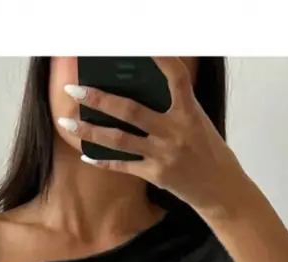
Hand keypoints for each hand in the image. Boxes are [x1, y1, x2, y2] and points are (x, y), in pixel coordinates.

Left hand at [62, 57, 256, 223]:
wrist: (220, 190)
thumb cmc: (208, 151)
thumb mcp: (197, 122)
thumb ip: (173, 108)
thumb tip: (137, 93)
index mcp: (189, 112)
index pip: (176, 77)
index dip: (161, 59)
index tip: (142, 45)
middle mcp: (175, 131)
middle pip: (130, 110)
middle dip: (99, 98)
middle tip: (74, 89)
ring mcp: (163, 154)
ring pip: (119, 139)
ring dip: (89, 130)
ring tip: (67, 122)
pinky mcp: (156, 174)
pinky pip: (123, 165)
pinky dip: (103, 160)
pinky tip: (86, 155)